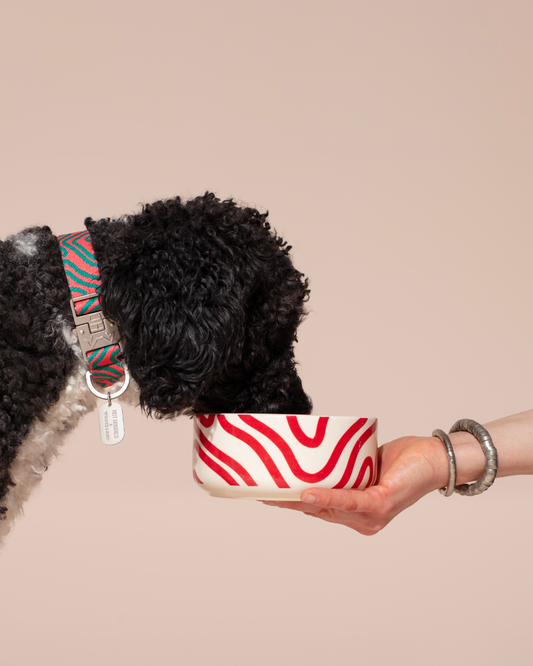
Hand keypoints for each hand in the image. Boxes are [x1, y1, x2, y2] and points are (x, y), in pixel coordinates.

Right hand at [263, 436, 448, 534]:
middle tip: (259, 490)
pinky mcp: (381, 504)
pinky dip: (326, 497)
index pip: (317, 509)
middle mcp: (362, 522)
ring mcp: (371, 516)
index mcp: (356, 514)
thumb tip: (318, 448)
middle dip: (286, 502)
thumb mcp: (366, 464)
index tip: (265, 494)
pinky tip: (307, 493)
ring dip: (298, 501)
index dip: (290, 502)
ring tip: (274, 492)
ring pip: (327, 509)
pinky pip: (348, 501)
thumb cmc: (405, 461)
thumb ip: (345, 466)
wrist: (437, 460)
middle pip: (315, 511)